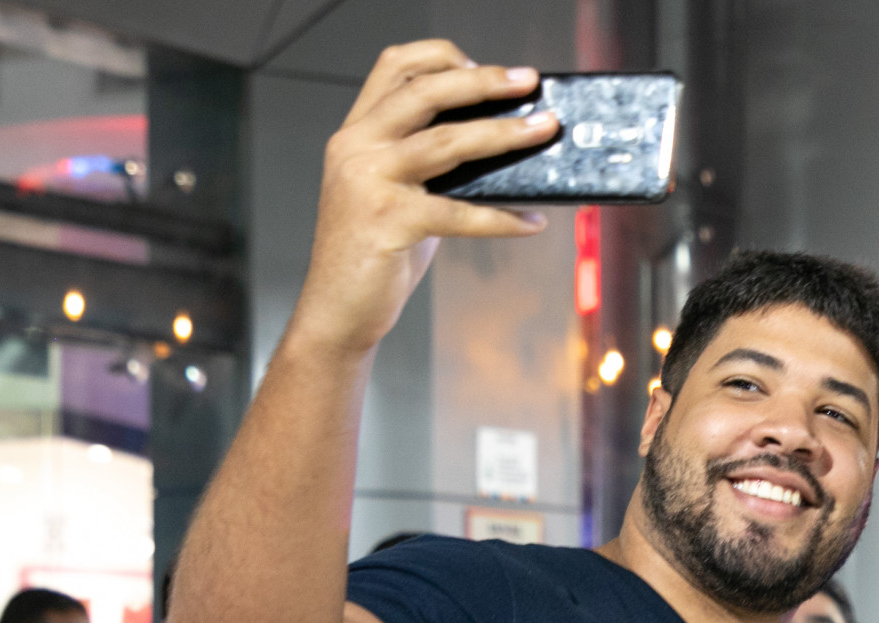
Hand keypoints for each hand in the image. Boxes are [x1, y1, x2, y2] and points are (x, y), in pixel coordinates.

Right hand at [288, 40, 557, 356]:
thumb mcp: (394, 193)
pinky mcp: (387, 222)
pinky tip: (532, 221)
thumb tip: (496, 146)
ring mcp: (369, 183)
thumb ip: (428, 164)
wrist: (336, 310)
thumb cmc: (374, 253)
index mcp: (356, 133)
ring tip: (542, 131)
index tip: (487, 68)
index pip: (394, 67)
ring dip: (503, 134)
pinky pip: (459, 213)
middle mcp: (356, 148)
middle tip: (528, 82)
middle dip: (483, 81)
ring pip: (446, 142)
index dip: (442, 56)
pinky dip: (502, 217)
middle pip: (425, 92)